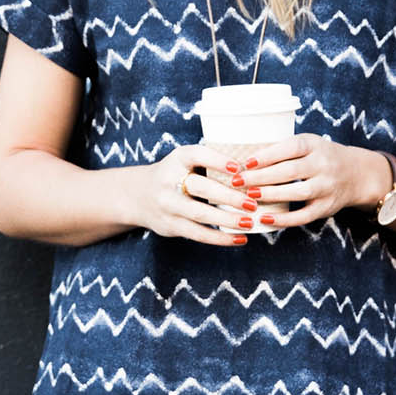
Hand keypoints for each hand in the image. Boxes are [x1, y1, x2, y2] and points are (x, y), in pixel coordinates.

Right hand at [128, 146, 270, 247]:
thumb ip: (212, 162)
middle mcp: (169, 180)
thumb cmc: (176, 174)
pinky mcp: (171, 225)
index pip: (198, 155)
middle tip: (252, 202)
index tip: (239, 169)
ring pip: (200, 214)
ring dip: (227, 219)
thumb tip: (257, 167)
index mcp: (178, 158)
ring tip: (249, 222)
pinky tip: (239, 239)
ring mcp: (169, 205)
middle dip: (229, 196)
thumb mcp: (186, 160)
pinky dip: (220, 238)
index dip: (218, 161)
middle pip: (201, 188)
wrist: (138, 196)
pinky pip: (198, 234)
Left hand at [202, 135, 390, 228]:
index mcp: (314, 144)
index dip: (267, 155)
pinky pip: (304, 215)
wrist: (356, 174)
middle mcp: (323, 164)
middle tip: (238, 181)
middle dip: (261, 177)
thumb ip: (281, 149)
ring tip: (249, 197)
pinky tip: (265, 219)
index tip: (245, 163)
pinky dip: (284, 219)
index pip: (290, 147)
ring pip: (298, 192)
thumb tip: (241, 159)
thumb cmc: (320, 157)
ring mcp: (326, 186)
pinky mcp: (326, 207)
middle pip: (290, 171)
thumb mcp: (307, 144)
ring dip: (271, 195)